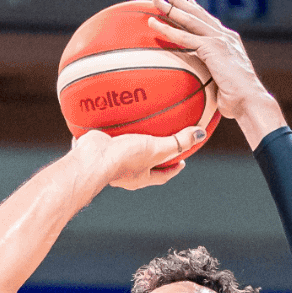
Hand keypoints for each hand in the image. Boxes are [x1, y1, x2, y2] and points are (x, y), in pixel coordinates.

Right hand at [71, 126, 205, 190]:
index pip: (162, 175)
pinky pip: (109, 138)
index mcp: (141, 177)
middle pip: (144, 164)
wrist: (91, 158)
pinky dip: (113, 129)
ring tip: (139, 127)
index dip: (173, 169)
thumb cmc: (124, 159)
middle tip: (163, 144)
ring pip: (126, 151)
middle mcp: (126, 172)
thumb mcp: (156, 149)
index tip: (182, 161)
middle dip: (153, 156)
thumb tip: (201, 134)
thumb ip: (177, 141)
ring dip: (133, 141)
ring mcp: (111, 161)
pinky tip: (115, 115)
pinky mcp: (99, 149)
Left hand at [148, 0, 284, 142]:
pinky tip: (153, 24)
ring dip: (170, 8)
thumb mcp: (223, 84)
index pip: (210, 22)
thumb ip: (213, 77)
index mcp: (229, 42)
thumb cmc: (238, 102)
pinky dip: (168, 30)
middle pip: (198, 13)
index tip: (188, 1)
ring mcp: (220, 40)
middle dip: (180, 0)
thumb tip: (205, 88)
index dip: (197, 11)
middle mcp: (225, 36)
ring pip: (189, 20)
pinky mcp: (213, 48)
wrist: (250, 101)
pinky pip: (185, 37)